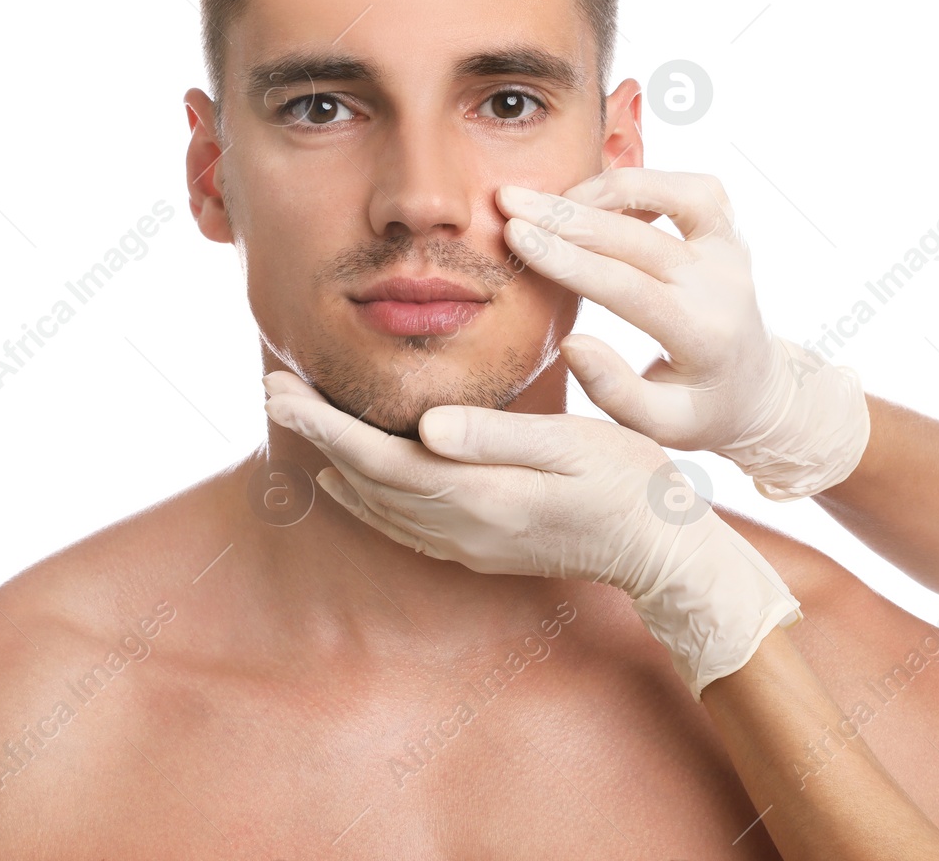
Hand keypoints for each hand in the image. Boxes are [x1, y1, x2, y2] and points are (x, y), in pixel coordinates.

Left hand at [262, 370, 799, 699]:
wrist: (664, 552)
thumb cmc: (629, 482)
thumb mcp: (573, 444)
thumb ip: (496, 436)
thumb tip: (424, 426)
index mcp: (483, 494)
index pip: (380, 458)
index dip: (325, 424)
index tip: (282, 386)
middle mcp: (464, 527)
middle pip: (368, 481)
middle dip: (317, 434)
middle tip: (274, 387)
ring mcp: (470, 545)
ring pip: (380, 507)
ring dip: (336, 463)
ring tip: (303, 423)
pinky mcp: (481, 551)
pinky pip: (404, 528)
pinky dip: (367, 502)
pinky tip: (350, 485)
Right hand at [496, 167, 869, 500]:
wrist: (758, 390)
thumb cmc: (700, 413)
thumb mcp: (660, 428)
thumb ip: (614, 391)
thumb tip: (572, 343)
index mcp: (702, 336)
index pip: (626, 286)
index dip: (566, 258)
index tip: (515, 235)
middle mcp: (723, 284)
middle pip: (636, 235)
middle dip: (564, 214)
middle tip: (508, 201)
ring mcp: (731, 251)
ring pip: (672, 193)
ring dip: (604, 188)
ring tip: (550, 198)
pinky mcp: (730, 230)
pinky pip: (690, 186)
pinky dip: (643, 182)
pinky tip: (598, 197)